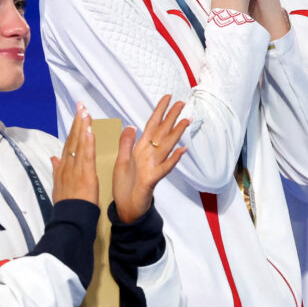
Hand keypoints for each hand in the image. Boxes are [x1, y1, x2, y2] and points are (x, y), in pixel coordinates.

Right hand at [51, 104, 99, 204]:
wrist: (69, 218)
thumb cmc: (67, 204)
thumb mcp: (58, 185)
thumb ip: (57, 169)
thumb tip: (53, 157)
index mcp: (63, 167)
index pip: (69, 143)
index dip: (73, 128)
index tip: (77, 115)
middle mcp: (68, 165)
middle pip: (73, 139)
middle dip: (77, 121)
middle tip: (81, 105)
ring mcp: (75, 169)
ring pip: (79, 144)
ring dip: (82, 127)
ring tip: (85, 112)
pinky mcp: (85, 174)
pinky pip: (86, 155)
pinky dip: (87, 142)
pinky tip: (89, 130)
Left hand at [112, 95, 189, 223]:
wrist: (126, 208)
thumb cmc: (125, 186)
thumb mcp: (121, 160)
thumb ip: (126, 143)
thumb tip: (131, 125)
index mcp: (140, 149)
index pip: (151, 125)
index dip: (159, 111)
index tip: (167, 98)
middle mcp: (149, 155)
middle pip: (162, 132)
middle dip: (171, 117)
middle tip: (182, 103)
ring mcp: (152, 166)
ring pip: (167, 147)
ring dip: (176, 134)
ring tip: (186, 121)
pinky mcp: (152, 179)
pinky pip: (164, 167)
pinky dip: (173, 159)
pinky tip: (182, 150)